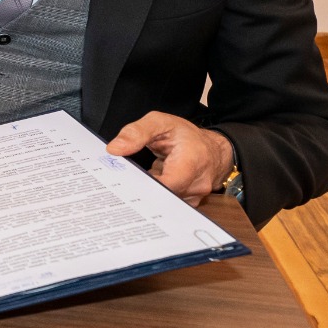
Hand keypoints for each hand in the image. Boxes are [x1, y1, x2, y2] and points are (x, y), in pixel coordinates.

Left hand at [106, 111, 234, 204]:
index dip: (144, 186)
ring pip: (163, 203)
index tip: (124, 181)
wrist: (212, 150)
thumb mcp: (160, 122)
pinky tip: (144, 187)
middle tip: (121, 182)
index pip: (167, 184)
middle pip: (162, 196)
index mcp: (191, 162)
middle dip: (140, 190)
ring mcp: (194, 196)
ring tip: (132, 181)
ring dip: (146, 193)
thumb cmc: (186, 136)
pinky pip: (167, 204)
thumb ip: (136, 133)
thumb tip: (115, 149)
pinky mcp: (188, 202)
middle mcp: (196, 184)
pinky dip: (154, 196)